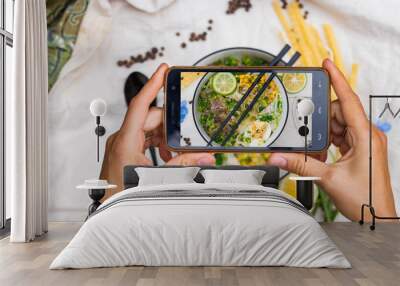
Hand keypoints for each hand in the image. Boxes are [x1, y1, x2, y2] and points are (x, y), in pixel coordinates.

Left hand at [100, 64, 214, 198]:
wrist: (111, 210)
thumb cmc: (126, 194)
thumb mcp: (159, 177)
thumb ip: (184, 164)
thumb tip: (205, 156)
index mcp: (126, 141)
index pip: (140, 104)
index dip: (153, 84)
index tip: (163, 69)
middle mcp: (122, 139)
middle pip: (150, 118)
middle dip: (170, 124)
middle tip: (186, 132)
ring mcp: (122, 144)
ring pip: (148, 128)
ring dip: (165, 137)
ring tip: (176, 151)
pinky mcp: (124, 150)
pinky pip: (144, 138)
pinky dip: (158, 144)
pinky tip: (167, 156)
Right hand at [268, 59, 396, 221]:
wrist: (377, 217)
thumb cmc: (365, 200)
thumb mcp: (328, 179)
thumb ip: (301, 165)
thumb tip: (279, 156)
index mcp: (366, 137)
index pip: (349, 100)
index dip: (337, 80)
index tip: (326, 65)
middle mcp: (368, 136)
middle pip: (339, 113)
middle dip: (321, 120)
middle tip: (308, 130)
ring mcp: (365, 142)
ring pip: (339, 125)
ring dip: (324, 134)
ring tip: (316, 150)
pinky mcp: (360, 150)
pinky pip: (341, 137)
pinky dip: (329, 142)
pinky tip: (321, 154)